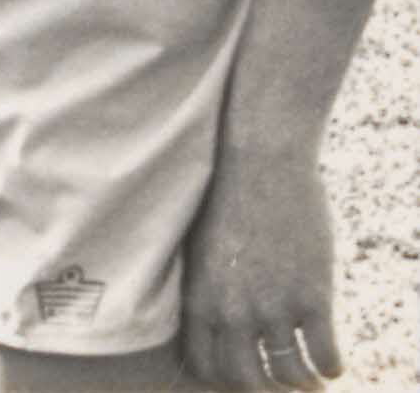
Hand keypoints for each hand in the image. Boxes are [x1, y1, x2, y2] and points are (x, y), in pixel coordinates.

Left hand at [181, 143, 341, 389]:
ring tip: (313, 380)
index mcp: (199, 300)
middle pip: (248, 380)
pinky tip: (333, 363)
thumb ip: (207, 290)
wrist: (259, 163)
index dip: (227, 378)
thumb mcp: (200, 250)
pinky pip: (325, 356)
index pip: (206, 366)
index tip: (246, 376)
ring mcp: (274, 307)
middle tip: (283, 385)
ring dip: (304, 384)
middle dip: (266, 389)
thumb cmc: (227, 199)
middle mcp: (232, 312)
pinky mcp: (313, 297)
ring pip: (290, 375)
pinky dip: (331, 368)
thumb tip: (216, 322)